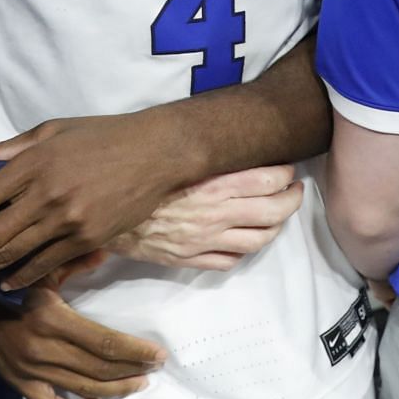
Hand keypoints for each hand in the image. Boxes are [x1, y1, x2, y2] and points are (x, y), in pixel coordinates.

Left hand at [0, 112, 189, 290]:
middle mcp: (44, 196)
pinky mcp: (88, 239)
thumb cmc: (101, 135)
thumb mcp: (51, 130)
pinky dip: (18, 278)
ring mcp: (67, 222)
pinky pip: (45, 265)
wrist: (157, 151)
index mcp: (31, 164)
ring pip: (10, 257)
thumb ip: (8, 151)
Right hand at [0, 259, 166, 398]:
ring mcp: (32, 371)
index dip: (135, 352)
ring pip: (83, 389)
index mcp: (52, 319)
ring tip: (137, 384)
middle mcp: (44, 349)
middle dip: (132, 371)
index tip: (158, 354)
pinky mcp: (21, 385)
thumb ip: (75, 260)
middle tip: (155, 369)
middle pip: (99, 368)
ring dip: (115, 390)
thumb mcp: (41, 269)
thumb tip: (107, 251)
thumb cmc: (9, 284)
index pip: (104, 342)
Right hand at [110, 165, 302, 270]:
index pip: (266, 179)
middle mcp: (212, 213)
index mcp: (210, 183)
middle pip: (272, 211)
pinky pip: (229, 260)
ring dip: (276, 227)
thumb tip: (227, 138)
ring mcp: (203, 240)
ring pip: (258, 240)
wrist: (103, 210)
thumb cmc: (138, 178)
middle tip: (295, 190)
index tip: (287, 168)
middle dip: (291, 200)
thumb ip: (203, 153)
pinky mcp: (189, 258)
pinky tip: (246, 239)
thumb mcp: (173, 157)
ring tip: (278, 215)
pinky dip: (244, 251)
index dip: (284, 174)